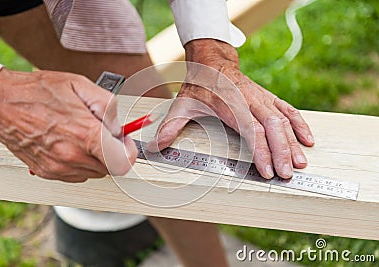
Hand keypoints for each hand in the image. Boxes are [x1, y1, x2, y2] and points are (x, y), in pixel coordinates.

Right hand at [0, 69, 137, 181]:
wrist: (1, 103)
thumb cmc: (38, 92)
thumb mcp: (81, 86)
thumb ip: (109, 107)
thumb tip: (121, 126)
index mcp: (85, 134)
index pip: (123, 162)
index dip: (129, 152)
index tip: (125, 142)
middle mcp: (72, 156)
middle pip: (111, 167)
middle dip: (112, 151)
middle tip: (101, 132)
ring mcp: (59, 167)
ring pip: (95, 172)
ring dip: (95, 157)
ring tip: (81, 134)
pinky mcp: (49, 172)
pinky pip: (77, 174)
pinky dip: (80, 162)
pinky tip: (70, 143)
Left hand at [148, 39, 313, 178]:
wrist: (212, 63)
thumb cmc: (199, 86)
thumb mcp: (182, 104)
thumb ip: (171, 125)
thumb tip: (156, 146)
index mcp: (230, 103)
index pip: (251, 128)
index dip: (261, 150)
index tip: (267, 170)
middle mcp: (250, 100)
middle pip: (272, 126)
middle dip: (282, 151)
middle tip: (286, 174)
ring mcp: (262, 98)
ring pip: (283, 119)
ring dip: (293, 142)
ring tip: (300, 163)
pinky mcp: (268, 98)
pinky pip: (288, 110)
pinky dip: (300, 124)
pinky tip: (308, 139)